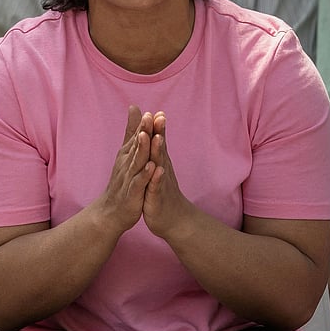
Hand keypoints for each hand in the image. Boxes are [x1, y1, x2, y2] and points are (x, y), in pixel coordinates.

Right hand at [89, 105, 155, 235]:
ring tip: (148, 136)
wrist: (111, 211)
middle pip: (137, 145)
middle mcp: (127, 164)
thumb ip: (131, 130)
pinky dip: (145, 175)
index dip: (144, 124)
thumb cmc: (122, 182)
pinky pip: (139, 183)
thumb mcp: (126, 153)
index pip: (137, 136)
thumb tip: (135, 108)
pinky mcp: (132, 193)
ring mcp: (129, 178)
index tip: (152, 110)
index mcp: (128, 155)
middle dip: (143, 131)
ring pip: (137, 161)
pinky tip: (152, 167)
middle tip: (149, 116)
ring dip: (142, 149)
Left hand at [143, 112, 195, 239]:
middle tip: (157, 115)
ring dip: (159, 151)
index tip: (155, 110)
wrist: (174, 220)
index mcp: (160, 163)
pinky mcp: (156, 197)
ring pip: (159, 165)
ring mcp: (161, 183)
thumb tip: (157, 134)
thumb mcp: (159, 170)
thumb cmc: (163, 192)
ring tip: (158, 138)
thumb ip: (157, 152)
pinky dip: (157, 178)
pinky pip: (157, 187)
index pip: (158, 142)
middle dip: (159, 133)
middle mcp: (163, 170)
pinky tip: (158, 170)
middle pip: (160, 149)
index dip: (157, 128)